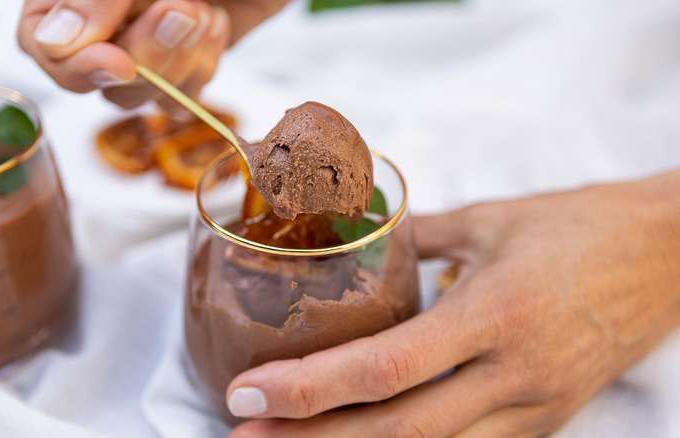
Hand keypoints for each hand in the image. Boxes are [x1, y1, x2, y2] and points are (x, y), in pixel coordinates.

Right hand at [17, 0, 290, 108]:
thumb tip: (51, 42)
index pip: (41, 44)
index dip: (77, 64)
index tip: (120, 63)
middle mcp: (105, 18)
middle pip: (96, 78)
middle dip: (147, 54)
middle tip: (184, 8)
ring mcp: (145, 41)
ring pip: (139, 94)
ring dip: (179, 58)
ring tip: (204, 8)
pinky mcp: (185, 58)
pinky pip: (180, 96)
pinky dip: (202, 66)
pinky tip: (216, 24)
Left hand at [225, 170, 679, 436]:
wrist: (669, 254)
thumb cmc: (577, 227)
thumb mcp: (488, 219)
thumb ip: (414, 236)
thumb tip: (354, 239)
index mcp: (493, 313)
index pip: (385, 368)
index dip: (310, 389)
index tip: (248, 391)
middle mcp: (512, 375)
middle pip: (397, 431)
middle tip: (242, 434)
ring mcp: (533, 409)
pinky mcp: (546, 422)